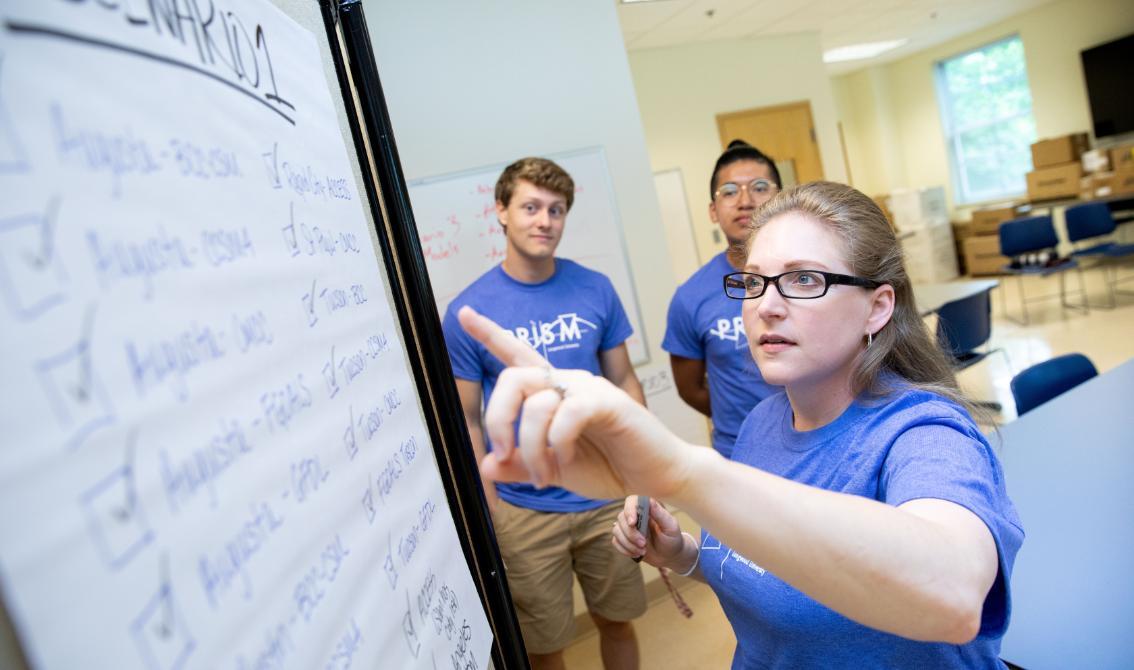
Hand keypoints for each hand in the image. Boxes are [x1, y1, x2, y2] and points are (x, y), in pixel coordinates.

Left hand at [457, 306, 697, 500]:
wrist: (657, 476)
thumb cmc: (610, 465)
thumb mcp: (552, 470)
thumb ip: (519, 466)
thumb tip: (485, 466)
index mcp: (552, 390)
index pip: (516, 354)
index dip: (489, 333)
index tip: (463, 313)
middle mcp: (567, 381)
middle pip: (512, 379)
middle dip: (497, 419)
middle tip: (504, 455)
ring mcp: (588, 388)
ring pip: (536, 404)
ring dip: (531, 449)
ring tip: (545, 475)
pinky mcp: (608, 402)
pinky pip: (567, 415)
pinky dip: (558, 444)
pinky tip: (568, 461)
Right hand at [612, 497, 686, 567]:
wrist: (669, 556)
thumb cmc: (672, 539)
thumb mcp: (670, 527)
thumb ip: (660, 514)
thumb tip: (650, 501)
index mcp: (646, 509)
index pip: (631, 501)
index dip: (629, 510)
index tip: (633, 523)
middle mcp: (635, 516)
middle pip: (621, 518)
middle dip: (631, 534)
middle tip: (643, 544)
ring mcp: (628, 528)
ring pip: (616, 530)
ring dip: (628, 543)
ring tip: (642, 551)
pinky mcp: (624, 539)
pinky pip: (615, 541)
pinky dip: (624, 550)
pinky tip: (636, 554)